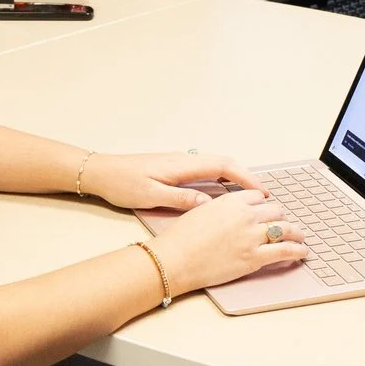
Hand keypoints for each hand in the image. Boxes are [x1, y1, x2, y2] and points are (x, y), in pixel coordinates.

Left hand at [79, 150, 261, 211]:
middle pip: (224, 163)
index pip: (222, 166)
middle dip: (246, 177)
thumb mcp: (151, 195)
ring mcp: (179, 163)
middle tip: (263, 195)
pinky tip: (222, 193)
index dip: (245, 177)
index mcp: (182, 165)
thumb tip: (209, 204)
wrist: (100, 171)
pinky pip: (205, 171)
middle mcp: (184, 160)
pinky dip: (220, 180)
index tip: (262, 191)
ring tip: (249, 197)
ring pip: (215, 167)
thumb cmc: (122, 183)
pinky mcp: (174, 169)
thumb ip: (181, 199)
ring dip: (234, 178)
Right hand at [151, 186, 308, 290]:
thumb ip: (221, 209)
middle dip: (280, 218)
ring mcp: (252, 236)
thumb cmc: (181, 238)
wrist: (176, 259)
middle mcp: (246, 215)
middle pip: (275, 211)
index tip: (267, 210)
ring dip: (295, 232)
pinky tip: (303, 251)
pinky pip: (285, 251)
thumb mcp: (201, 211)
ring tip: (300, 236)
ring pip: (285, 229)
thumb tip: (230, 214)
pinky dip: (298, 250)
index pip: (258, 197)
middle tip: (283, 224)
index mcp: (232, 201)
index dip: (264, 204)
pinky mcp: (254, 258)